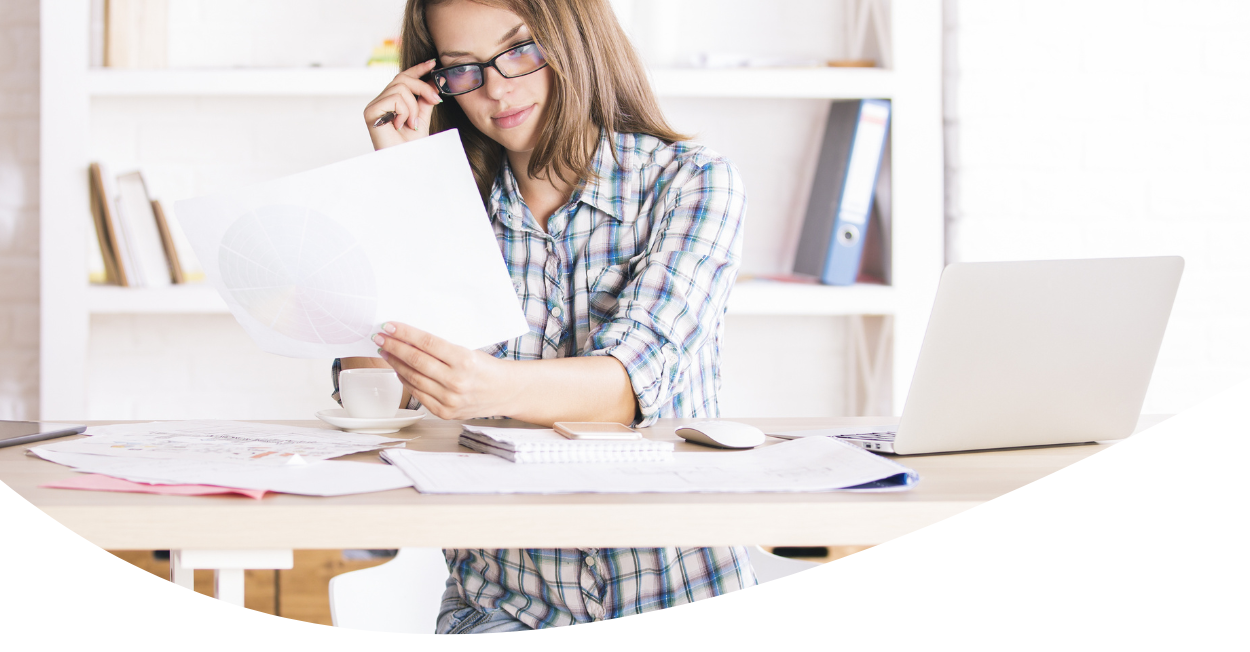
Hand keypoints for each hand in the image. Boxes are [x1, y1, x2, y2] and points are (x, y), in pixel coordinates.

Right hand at [363, 59, 443, 149]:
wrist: (405, 161)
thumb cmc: (411, 146)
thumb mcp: (422, 118)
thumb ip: (425, 100)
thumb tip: (433, 82)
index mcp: (392, 101)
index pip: (403, 78)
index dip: (418, 69)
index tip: (433, 64)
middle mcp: (381, 100)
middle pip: (403, 79)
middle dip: (423, 87)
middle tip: (436, 100)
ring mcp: (374, 105)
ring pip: (400, 88)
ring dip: (413, 107)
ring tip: (412, 124)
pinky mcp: (371, 111)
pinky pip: (394, 98)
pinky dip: (404, 111)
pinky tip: (401, 125)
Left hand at [373, 322, 515, 419]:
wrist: (504, 392)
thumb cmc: (486, 368)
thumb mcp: (469, 351)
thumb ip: (442, 348)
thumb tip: (410, 339)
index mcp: (464, 360)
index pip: (427, 343)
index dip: (404, 334)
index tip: (389, 326)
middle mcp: (456, 381)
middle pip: (416, 361)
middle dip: (394, 347)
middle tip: (380, 338)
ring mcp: (450, 399)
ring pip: (413, 378)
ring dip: (395, 363)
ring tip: (385, 352)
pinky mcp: (445, 412)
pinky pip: (418, 394)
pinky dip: (406, 381)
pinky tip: (399, 370)